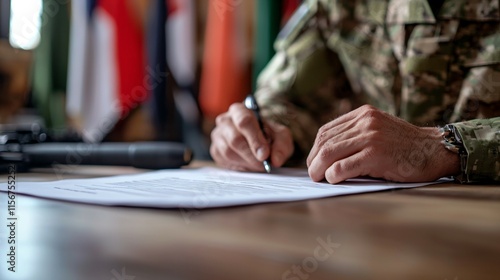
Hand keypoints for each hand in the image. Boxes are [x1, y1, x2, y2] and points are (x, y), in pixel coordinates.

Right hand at [210, 103, 293, 171]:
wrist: (258, 138)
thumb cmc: (267, 133)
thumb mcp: (281, 136)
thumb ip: (282, 145)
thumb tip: (276, 160)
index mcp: (240, 110)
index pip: (244, 122)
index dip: (255, 140)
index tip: (264, 155)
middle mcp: (225, 121)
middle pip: (235, 139)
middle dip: (251, 155)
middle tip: (263, 165)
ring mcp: (218, 135)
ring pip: (228, 152)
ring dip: (246, 162)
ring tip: (258, 165)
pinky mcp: (215, 150)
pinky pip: (224, 161)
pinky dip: (238, 166)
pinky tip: (248, 165)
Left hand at [306, 105, 459, 182]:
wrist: (435, 150)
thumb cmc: (405, 146)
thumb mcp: (378, 130)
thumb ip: (355, 136)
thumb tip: (325, 158)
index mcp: (363, 114)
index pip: (326, 131)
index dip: (315, 149)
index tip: (314, 162)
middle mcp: (365, 122)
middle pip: (325, 142)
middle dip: (314, 161)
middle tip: (313, 174)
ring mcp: (371, 137)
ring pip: (330, 153)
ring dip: (319, 169)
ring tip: (319, 179)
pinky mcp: (376, 154)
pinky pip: (344, 166)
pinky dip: (333, 175)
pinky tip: (333, 179)